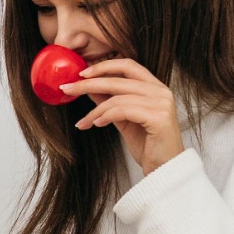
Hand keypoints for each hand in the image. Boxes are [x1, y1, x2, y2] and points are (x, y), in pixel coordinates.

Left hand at [61, 57, 183, 176]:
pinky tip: (96, 125)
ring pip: (117, 97)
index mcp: (155, 87)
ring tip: (84, 122)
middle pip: (118, 79)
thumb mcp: (123, 119)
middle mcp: (161, 91)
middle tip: (68, 89)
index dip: (103, 66)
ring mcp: (162, 103)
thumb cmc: (148, 145)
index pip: (128, 65)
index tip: (81, 74)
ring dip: (95, 110)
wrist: (165, 169)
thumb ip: (109, 101)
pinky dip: (105, 116)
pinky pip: (123, 110)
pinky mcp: (159, 117)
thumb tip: (89, 88)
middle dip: (88, 84)